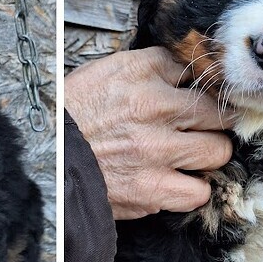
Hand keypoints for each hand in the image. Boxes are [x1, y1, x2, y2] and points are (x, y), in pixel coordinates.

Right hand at [65, 47, 232, 219]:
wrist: (44, 159)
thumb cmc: (71, 117)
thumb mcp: (101, 74)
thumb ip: (144, 69)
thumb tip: (182, 70)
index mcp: (139, 72)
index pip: (196, 70)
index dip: (200, 87)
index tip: (196, 97)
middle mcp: (153, 106)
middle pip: (218, 111)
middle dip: (214, 122)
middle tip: (202, 129)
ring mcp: (156, 149)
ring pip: (217, 151)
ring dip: (208, 156)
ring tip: (191, 158)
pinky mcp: (151, 188)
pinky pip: (198, 192)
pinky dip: (192, 190)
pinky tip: (178, 183)